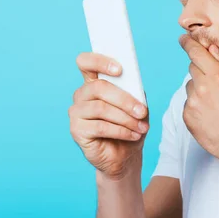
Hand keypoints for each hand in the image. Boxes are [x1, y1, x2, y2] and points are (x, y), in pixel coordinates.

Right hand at [69, 52, 148, 179]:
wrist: (125, 156)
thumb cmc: (129, 126)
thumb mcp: (136, 105)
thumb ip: (133, 91)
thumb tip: (133, 84)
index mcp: (93, 83)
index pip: (86, 63)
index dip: (100, 61)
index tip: (119, 69)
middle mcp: (81, 95)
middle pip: (99, 88)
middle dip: (125, 100)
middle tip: (142, 112)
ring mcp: (76, 112)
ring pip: (101, 108)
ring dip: (126, 118)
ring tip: (141, 127)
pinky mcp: (76, 130)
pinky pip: (100, 126)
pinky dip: (121, 131)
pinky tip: (133, 135)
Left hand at [179, 34, 218, 167]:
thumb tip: (211, 47)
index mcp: (218, 76)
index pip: (195, 52)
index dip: (188, 43)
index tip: (183, 38)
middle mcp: (202, 88)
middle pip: (192, 67)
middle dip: (202, 69)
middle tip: (217, 82)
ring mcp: (192, 104)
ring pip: (190, 85)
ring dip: (199, 88)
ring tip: (217, 102)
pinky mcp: (187, 118)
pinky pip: (188, 103)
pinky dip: (196, 104)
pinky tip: (212, 113)